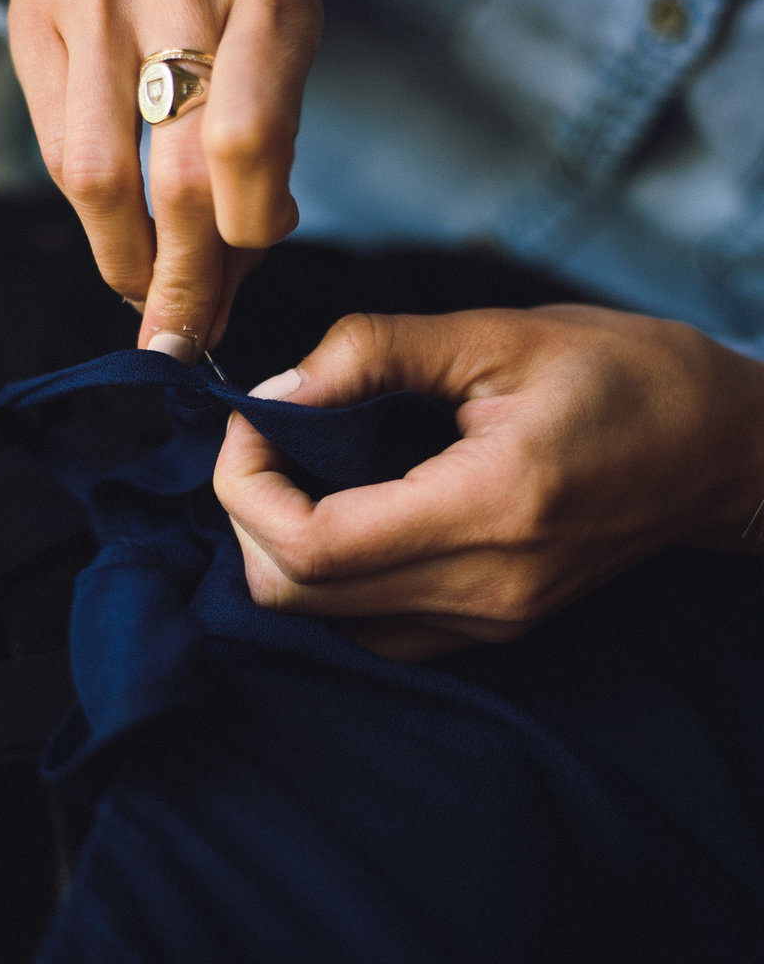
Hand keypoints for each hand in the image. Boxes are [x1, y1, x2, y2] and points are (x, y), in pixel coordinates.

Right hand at [8, 0, 321, 356]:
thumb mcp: (282, 37)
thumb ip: (270, 148)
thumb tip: (230, 279)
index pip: (250, 143)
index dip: (244, 237)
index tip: (239, 276)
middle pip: (177, 177)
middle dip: (184, 281)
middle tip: (184, 334)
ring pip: (99, 176)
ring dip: (125, 262)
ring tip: (146, 291)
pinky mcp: (31, 10)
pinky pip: (55, 150)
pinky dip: (91, 217)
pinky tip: (117, 234)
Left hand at [213, 307, 763, 659]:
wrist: (720, 449)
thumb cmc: (625, 374)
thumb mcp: (499, 332)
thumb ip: (374, 351)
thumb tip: (277, 389)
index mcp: (491, 507)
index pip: (312, 546)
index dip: (247, 487)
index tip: (251, 419)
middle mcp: (485, 589)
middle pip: (295, 600)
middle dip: (248, 517)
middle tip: (265, 440)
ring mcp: (489, 623)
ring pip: (322, 624)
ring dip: (283, 549)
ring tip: (301, 470)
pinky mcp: (492, 631)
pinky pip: (370, 628)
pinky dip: (330, 576)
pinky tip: (346, 508)